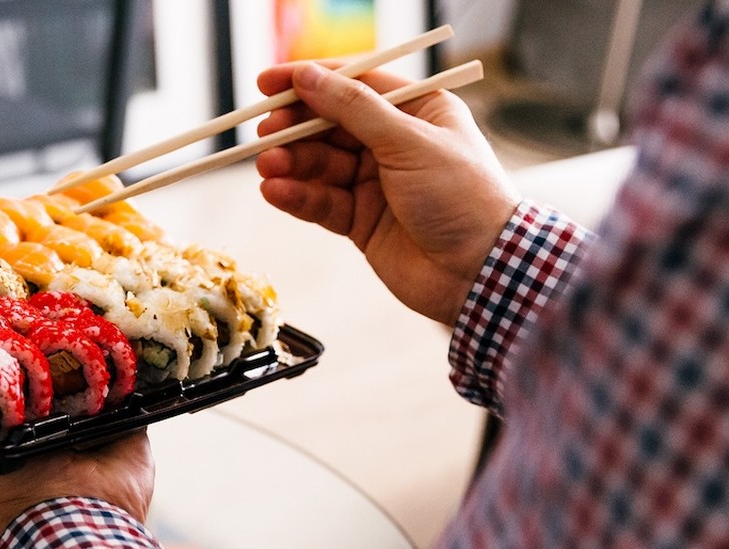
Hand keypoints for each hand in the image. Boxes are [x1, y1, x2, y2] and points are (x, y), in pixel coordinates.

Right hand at [256, 61, 520, 324]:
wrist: (479, 273)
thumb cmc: (463, 199)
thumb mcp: (409, 142)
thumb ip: (354, 110)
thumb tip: (309, 77)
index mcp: (417, 111)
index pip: (354, 84)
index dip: (310, 80)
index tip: (269, 85)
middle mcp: (394, 143)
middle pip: (330, 125)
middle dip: (295, 128)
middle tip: (266, 132)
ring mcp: (375, 183)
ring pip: (320, 165)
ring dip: (291, 163)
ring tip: (268, 165)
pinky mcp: (360, 220)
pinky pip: (320, 201)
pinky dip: (297, 195)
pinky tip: (275, 191)